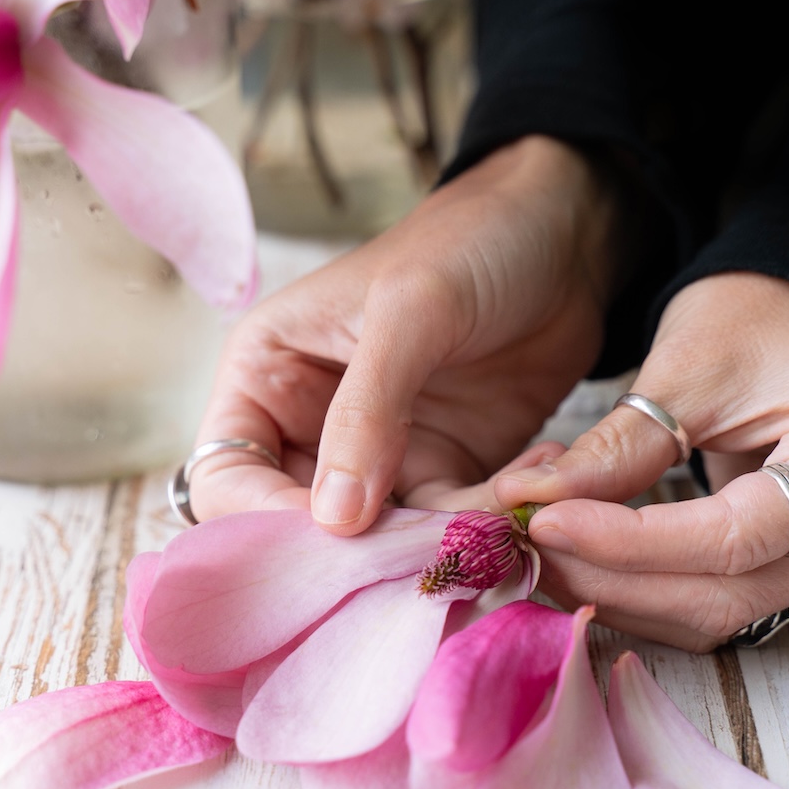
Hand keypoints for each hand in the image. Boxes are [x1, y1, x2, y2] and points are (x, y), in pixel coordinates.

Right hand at [189, 136, 627, 531]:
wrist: (561, 234)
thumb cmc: (468, 244)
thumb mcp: (408, 313)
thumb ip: (366, 414)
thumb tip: (333, 522)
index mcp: (267, 373)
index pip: (227, 475)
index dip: (263, 522)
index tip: (334, 542)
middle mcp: (311, 423)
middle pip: (297, 525)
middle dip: (355, 554)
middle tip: (421, 553)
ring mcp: (379, 453)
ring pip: (379, 538)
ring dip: (434, 541)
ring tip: (498, 509)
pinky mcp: (444, 467)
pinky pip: (448, 523)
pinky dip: (485, 522)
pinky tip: (530, 482)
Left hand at [495, 272, 788, 650]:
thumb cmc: (761, 316)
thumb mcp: (693, 367)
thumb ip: (623, 443)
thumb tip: (532, 499)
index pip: (731, 538)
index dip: (628, 541)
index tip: (547, 521)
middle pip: (721, 594)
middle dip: (611, 577)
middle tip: (529, 543)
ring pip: (712, 612)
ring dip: (618, 592)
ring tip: (544, 550)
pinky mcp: (780, 560)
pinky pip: (710, 599)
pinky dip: (641, 588)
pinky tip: (581, 557)